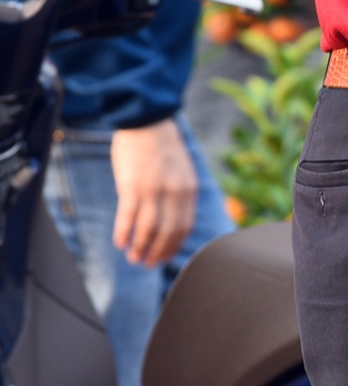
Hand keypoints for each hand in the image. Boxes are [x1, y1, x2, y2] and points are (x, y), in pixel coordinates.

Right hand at [110, 117, 197, 267]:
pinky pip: (129, 217)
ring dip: (140, 248)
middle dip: (157, 253)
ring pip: (148, 230)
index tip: (164, 257)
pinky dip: (125, 233)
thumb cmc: (162, 146)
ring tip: (133, 258)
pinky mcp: (132, 186)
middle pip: (168, 233)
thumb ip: (180, 193)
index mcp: (189, 189)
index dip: (174, 246)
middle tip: (147, 264)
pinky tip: (120, 243)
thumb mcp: (182, 170)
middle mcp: (175, 192)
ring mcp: (154, 190)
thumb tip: (175, 219)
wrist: (148, 121)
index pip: (184, 227)